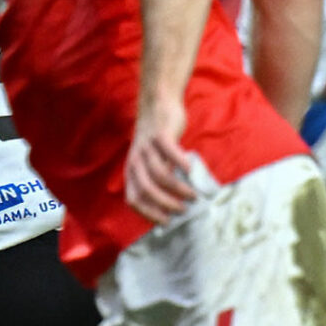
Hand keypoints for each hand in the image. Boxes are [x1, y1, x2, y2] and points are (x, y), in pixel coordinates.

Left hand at [124, 98, 196, 223]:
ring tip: (193, 195)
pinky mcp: (159, 135)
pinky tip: (191, 171)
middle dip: (166, 204)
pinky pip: (170, 153)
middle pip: (147, 190)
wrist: (157, 104)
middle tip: (184, 211)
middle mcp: (135, 161)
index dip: (149, 213)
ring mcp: (146, 148)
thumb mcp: (153, 162)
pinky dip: (181, 164)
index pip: (134, 200)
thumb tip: (176, 204)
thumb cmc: (159, 140)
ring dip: (179, 189)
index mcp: (131, 172)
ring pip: (161, 175)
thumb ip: (159, 179)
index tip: (167, 221)